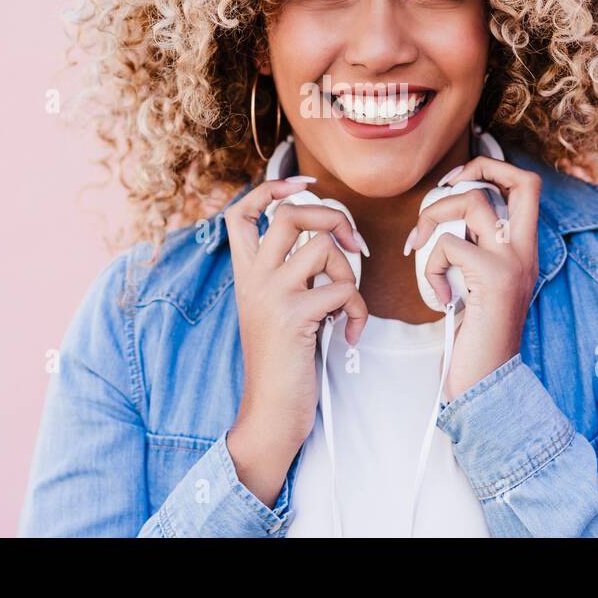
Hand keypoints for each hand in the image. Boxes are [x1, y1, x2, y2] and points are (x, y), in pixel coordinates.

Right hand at [222, 177, 370, 500]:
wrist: (271, 412)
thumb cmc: (283, 361)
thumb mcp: (274, 308)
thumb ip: (288, 273)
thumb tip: (327, 239)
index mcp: (245, 273)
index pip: (241, 211)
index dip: (272, 189)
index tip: (304, 185)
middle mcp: (253, 278)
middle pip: (292, 214)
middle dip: (333, 218)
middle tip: (354, 244)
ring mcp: (271, 295)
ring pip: (323, 248)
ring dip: (349, 273)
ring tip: (344, 305)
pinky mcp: (295, 317)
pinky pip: (343, 289)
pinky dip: (357, 311)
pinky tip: (349, 333)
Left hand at [403, 156, 541, 402]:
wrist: (486, 385)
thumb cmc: (473, 340)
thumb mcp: (476, 285)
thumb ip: (470, 251)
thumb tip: (440, 219)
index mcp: (524, 251)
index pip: (527, 185)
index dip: (492, 168)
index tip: (454, 182)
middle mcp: (526, 251)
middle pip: (519, 179)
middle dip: (476, 169)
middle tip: (442, 192)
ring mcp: (514, 263)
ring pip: (473, 201)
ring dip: (433, 217)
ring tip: (421, 250)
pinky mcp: (494, 278)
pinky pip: (447, 244)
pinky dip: (430, 265)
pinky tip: (439, 296)